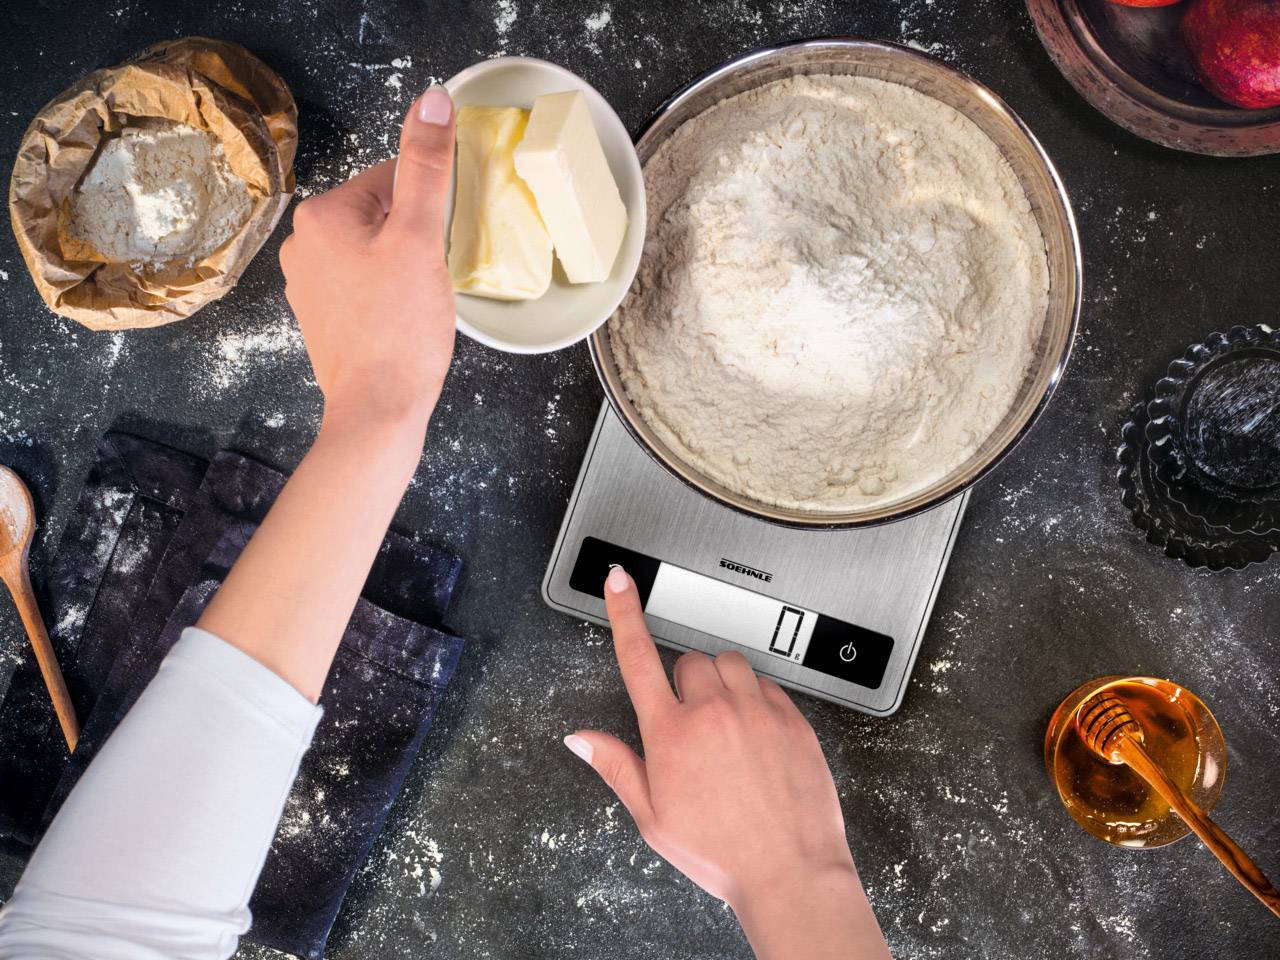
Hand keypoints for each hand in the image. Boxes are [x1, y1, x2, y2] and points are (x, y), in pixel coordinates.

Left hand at [279, 85, 456, 436]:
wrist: (377, 409)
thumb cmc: (399, 330)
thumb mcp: (421, 238)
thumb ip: (427, 166)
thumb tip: (432, 99)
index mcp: (321, 215)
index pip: (391, 180)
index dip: (426, 212)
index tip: (434, 248)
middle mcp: (303, 244)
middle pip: (382, 215)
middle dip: (414, 240)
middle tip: (427, 280)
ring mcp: (308, 283)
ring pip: (375, 252)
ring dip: (403, 268)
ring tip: (415, 304)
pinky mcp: (321, 316)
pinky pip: (364, 285)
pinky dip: (388, 296)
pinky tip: (400, 321)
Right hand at [566, 566, 891, 959]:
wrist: (789, 872)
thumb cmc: (721, 852)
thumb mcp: (653, 817)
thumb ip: (617, 766)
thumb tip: (581, 739)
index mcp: (671, 734)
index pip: (638, 656)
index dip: (623, 612)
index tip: (619, 580)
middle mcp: (713, 712)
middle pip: (689, 661)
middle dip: (685, 685)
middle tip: (692, 727)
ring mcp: (755, 710)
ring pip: (730, 665)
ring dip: (723, 685)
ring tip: (727, 728)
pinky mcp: (791, 717)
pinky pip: (767, 684)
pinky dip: (758, 700)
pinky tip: (756, 737)